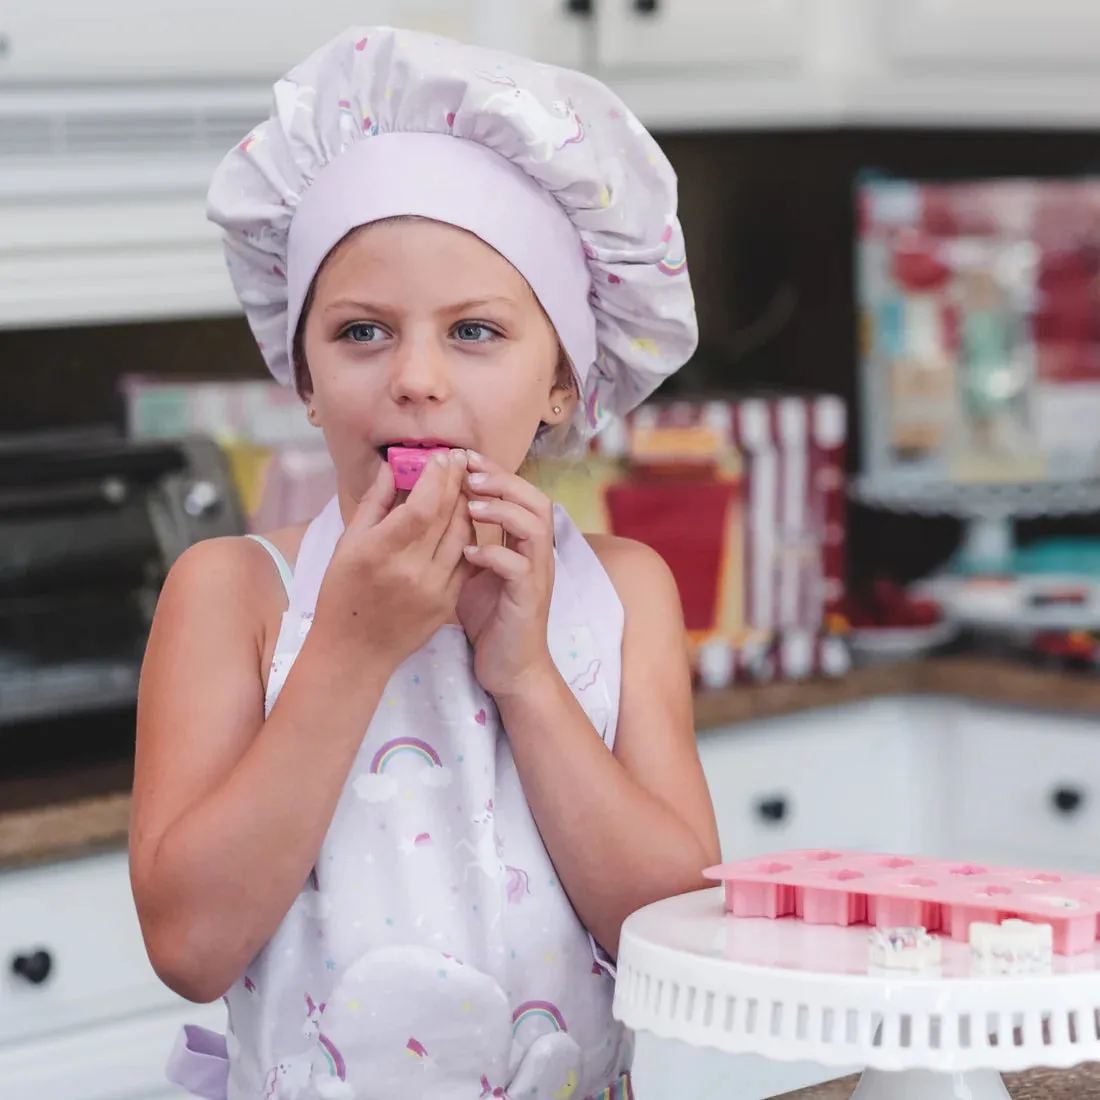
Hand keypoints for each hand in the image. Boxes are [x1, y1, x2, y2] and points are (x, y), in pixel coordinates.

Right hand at [314, 450, 473, 671]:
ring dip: (466, 505)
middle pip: (445, 516)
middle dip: (454, 481)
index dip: (435, 477)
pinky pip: (467, 560)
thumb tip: (393, 466)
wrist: (355, 651)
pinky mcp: (447, 602)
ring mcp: (433, 588)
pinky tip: (465, 519)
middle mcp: (410, 569)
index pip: (421, 505)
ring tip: (463, 484)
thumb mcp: (348, 544)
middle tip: (457, 459)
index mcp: (380, 551)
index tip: (440, 457)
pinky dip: (468, 535)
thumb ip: (374, 503)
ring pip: (462, 535)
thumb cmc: (342, 593)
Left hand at [456, 451, 557, 699]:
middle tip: (469, 472)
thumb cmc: (489, 618)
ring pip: (534, 527)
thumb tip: (431, 510)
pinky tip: (468, 553)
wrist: (510, 667)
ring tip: (469, 506)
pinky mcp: (529, 598)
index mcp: (524, 544)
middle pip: (536, 500)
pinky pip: (518, 567)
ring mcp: (537, 575)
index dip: (496, 473)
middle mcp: (537, 554)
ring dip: (501, 511)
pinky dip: (493, 554)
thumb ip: (462, 540)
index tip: (464, 458)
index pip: (520, 494)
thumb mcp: (471, 571)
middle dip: (502, 481)